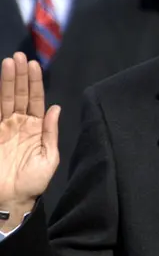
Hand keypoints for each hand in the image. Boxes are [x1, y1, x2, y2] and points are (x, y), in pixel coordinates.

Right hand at [0, 53, 59, 230]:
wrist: (12, 200)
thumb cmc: (33, 182)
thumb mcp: (49, 157)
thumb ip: (51, 132)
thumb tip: (56, 107)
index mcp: (36, 127)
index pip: (35, 99)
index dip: (34, 82)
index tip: (34, 64)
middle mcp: (19, 124)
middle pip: (18, 94)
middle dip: (19, 75)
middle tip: (19, 56)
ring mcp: (3, 128)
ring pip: (4, 99)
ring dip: (6, 81)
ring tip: (8, 62)